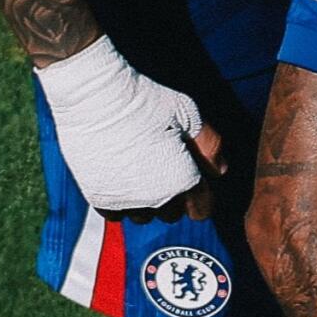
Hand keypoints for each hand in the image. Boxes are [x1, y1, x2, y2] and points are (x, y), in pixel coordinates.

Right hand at [39, 31, 227, 215]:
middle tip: (163, 170)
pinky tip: (119, 178)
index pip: (202, 209)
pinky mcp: (99, 198)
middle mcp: (157, 198)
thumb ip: (210, 146)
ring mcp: (127, 201)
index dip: (200, 195)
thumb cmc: (147, 102)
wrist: (97, 100)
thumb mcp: (190, 115)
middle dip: (173, 198)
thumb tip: (219, 170)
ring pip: (143, 217)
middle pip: (172, 214)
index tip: (193, 180)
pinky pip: (115, 215)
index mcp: (184, 180)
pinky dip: (119, 202)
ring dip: (145, 203)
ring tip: (139, 174)